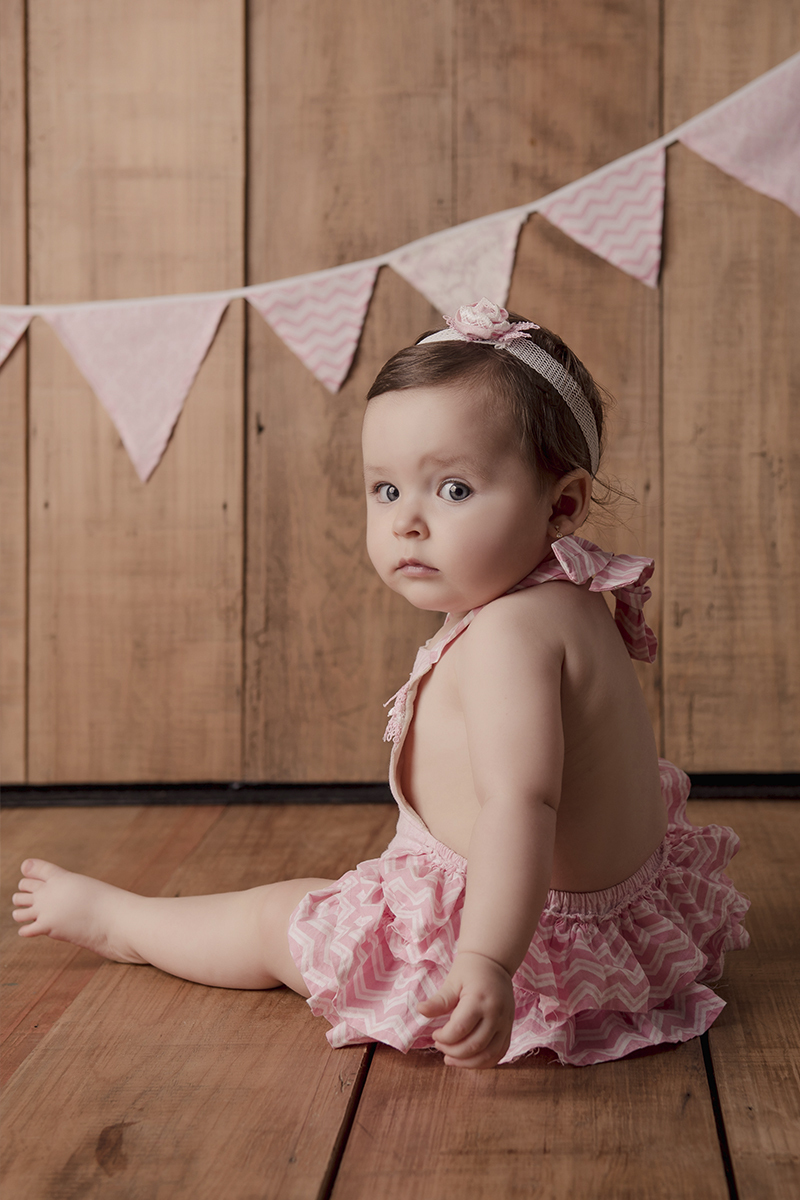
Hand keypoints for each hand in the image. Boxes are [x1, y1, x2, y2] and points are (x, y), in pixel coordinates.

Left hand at [417, 951, 514, 1068]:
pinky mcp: (509, 1029)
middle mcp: (496, 1014)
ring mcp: (506, 1023)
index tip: (435, 1034)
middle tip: (440, 1045)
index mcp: (479, 1000)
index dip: (444, 1037)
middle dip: (452, 1052)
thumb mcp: (452, 982)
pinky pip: (499, 1054)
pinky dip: (483, 1062)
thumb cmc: (470, 971)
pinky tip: (468, 1060)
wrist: (494, 963)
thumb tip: (420, 1010)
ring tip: (450, 1058)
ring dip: (467, 1063)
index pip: (459, 1029)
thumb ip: (439, 1001)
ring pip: (488, 1055)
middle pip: (474, 1046)